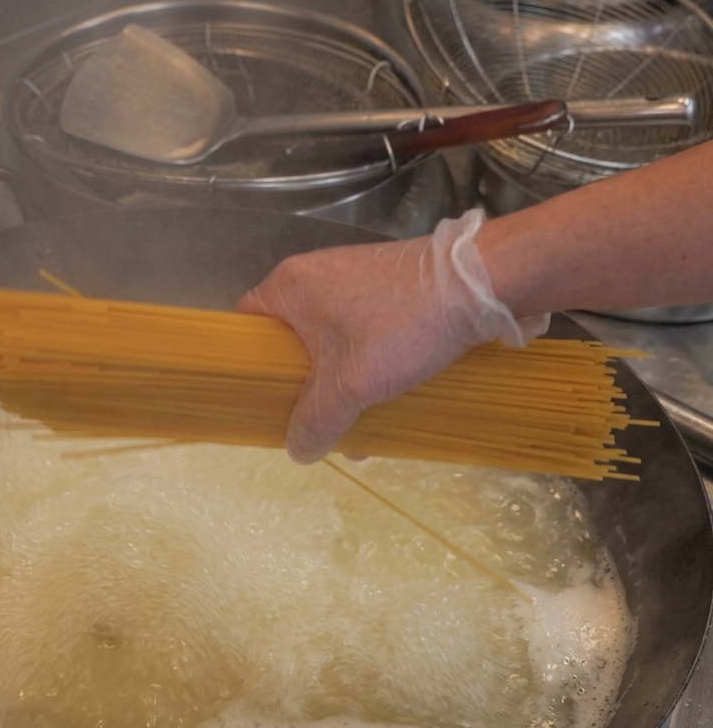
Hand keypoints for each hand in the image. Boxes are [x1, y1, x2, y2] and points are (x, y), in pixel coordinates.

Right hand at [236, 210, 546, 463]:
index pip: (245, 324)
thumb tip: (297, 451)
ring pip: (328, 342)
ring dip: (338, 383)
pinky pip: (359, 334)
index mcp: (288, 286)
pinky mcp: (386, 287)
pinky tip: (385, 398)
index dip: (247, 364)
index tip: (260, 399)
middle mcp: (314, 276)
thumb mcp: (350, 386)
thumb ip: (316, 422)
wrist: (482, 286)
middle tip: (313, 421)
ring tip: (356, 423)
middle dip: (302, 387)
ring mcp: (353, 280)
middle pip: (289, 340)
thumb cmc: (400, 328)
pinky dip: (364, 366)